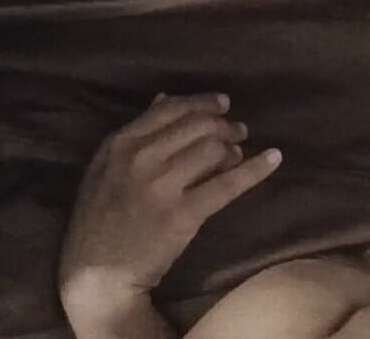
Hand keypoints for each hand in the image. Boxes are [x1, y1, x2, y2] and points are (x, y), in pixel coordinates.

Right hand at [58, 94, 281, 312]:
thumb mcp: (104, 167)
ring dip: (233, 148)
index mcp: (120, 142)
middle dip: (223, 125)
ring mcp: (162, 185)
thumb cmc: (98, 220)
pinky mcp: (183, 214)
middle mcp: (141, 157)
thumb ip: (134, 133)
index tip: (223, 103)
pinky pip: (227, 184)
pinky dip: (254, 169)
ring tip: (239, 153)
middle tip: (238, 131)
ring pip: (213, 150)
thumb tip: (164, 98)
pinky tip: (273, 159)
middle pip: (196, 126)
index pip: (170, 109)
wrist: (96, 272)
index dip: (202, 102)